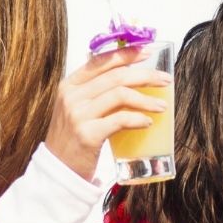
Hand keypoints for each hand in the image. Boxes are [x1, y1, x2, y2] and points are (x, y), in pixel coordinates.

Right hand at [43, 47, 170, 179]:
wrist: (58, 170)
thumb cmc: (73, 138)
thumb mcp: (76, 108)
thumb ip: (95, 92)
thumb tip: (130, 76)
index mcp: (69, 85)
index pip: (101, 61)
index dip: (126, 54)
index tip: (148, 52)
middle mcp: (72, 96)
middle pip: (116, 76)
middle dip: (145, 75)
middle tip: (165, 80)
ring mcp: (78, 115)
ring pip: (120, 95)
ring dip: (146, 99)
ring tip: (161, 106)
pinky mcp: (87, 135)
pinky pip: (120, 120)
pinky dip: (138, 118)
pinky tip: (147, 122)